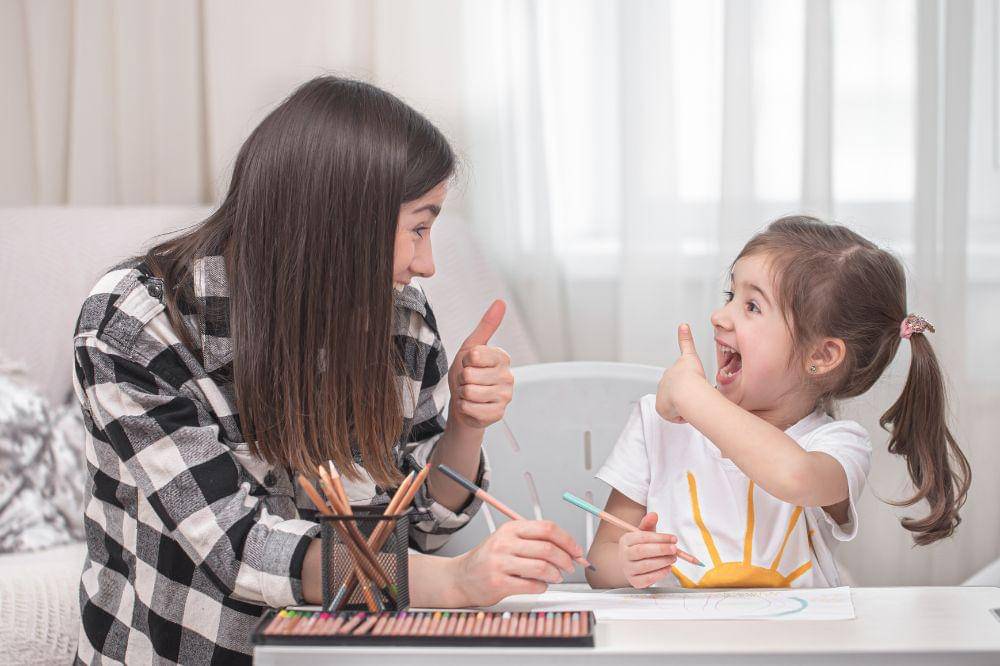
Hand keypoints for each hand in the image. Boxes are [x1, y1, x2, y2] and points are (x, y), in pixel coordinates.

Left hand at [447, 300, 513, 428]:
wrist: (463, 402)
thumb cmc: (467, 372)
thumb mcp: (471, 348)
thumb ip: (487, 326)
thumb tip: (501, 301)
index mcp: (502, 357)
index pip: (475, 355)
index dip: (465, 361)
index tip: (469, 364)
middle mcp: (508, 376)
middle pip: (470, 375)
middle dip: (461, 379)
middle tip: (467, 382)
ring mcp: (505, 397)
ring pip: (469, 392)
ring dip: (462, 394)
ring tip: (469, 393)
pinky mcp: (498, 414)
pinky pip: (470, 408)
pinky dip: (464, 407)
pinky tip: (471, 406)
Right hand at [450, 520, 583, 606]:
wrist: (462, 577)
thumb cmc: (489, 558)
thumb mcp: (508, 540)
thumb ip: (535, 540)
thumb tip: (568, 548)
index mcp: (510, 529)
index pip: (547, 529)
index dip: (567, 540)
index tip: (576, 550)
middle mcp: (504, 543)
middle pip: (547, 548)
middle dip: (566, 559)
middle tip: (570, 566)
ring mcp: (500, 563)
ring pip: (542, 567)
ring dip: (555, 575)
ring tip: (555, 577)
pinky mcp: (498, 583)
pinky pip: (532, 585)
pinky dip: (542, 586)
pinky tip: (539, 585)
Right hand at [618, 512, 677, 588]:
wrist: (631, 564)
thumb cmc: (641, 547)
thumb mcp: (643, 533)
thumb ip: (649, 524)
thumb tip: (653, 515)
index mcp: (626, 540)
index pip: (642, 537)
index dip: (659, 538)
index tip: (673, 538)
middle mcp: (624, 555)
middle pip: (641, 551)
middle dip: (661, 550)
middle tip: (674, 548)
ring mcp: (628, 569)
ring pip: (646, 565)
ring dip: (663, 561)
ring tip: (673, 558)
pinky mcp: (635, 582)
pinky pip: (648, 579)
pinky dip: (661, 573)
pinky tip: (668, 567)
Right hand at [655, 323, 707, 422]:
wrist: (685, 394)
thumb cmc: (680, 404)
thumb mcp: (671, 415)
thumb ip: (674, 413)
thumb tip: (683, 412)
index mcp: (660, 390)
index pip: (672, 397)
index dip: (680, 403)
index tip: (683, 405)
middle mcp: (665, 377)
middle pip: (679, 386)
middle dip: (686, 393)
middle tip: (691, 399)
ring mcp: (676, 368)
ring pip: (687, 377)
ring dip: (692, 384)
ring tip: (694, 390)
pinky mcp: (687, 359)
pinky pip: (685, 345)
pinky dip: (684, 336)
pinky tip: (683, 327)